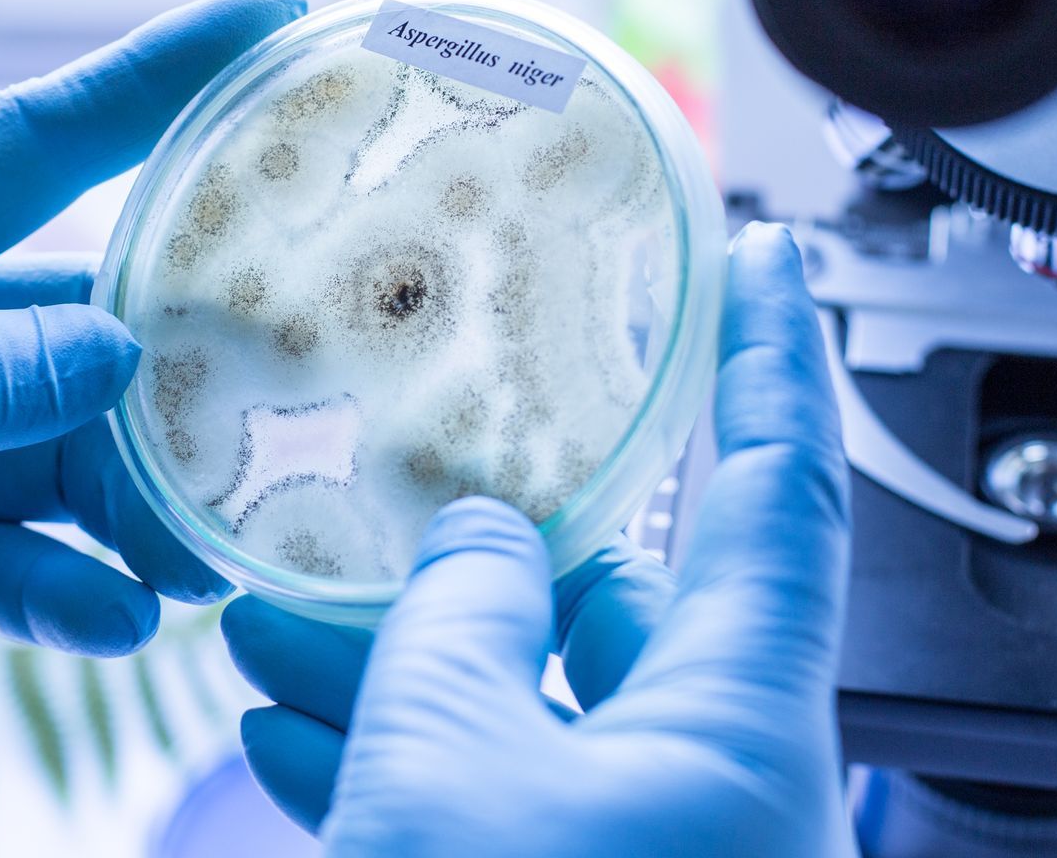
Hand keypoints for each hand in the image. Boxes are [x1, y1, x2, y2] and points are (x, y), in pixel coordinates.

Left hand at [0, 0, 303, 798]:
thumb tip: (119, 351)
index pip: (35, 143)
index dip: (156, 79)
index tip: (273, 22)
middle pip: (90, 320)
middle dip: (193, 345)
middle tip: (304, 368)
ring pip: (81, 459)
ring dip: (149, 501)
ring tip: (206, 543)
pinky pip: (31, 574)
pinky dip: (80, 599)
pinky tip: (112, 620)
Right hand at [223, 222, 853, 855]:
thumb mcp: (448, 762)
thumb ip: (463, 618)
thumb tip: (482, 538)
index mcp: (744, 720)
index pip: (785, 489)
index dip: (776, 355)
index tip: (761, 257)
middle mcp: (720, 775)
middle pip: (618, 600)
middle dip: (478, 543)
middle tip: (377, 491)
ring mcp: (652, 841)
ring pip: (531, 706)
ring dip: (398, 662)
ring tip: (271, 621)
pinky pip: (500, 799)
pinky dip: (401, 760)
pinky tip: (287, 734)